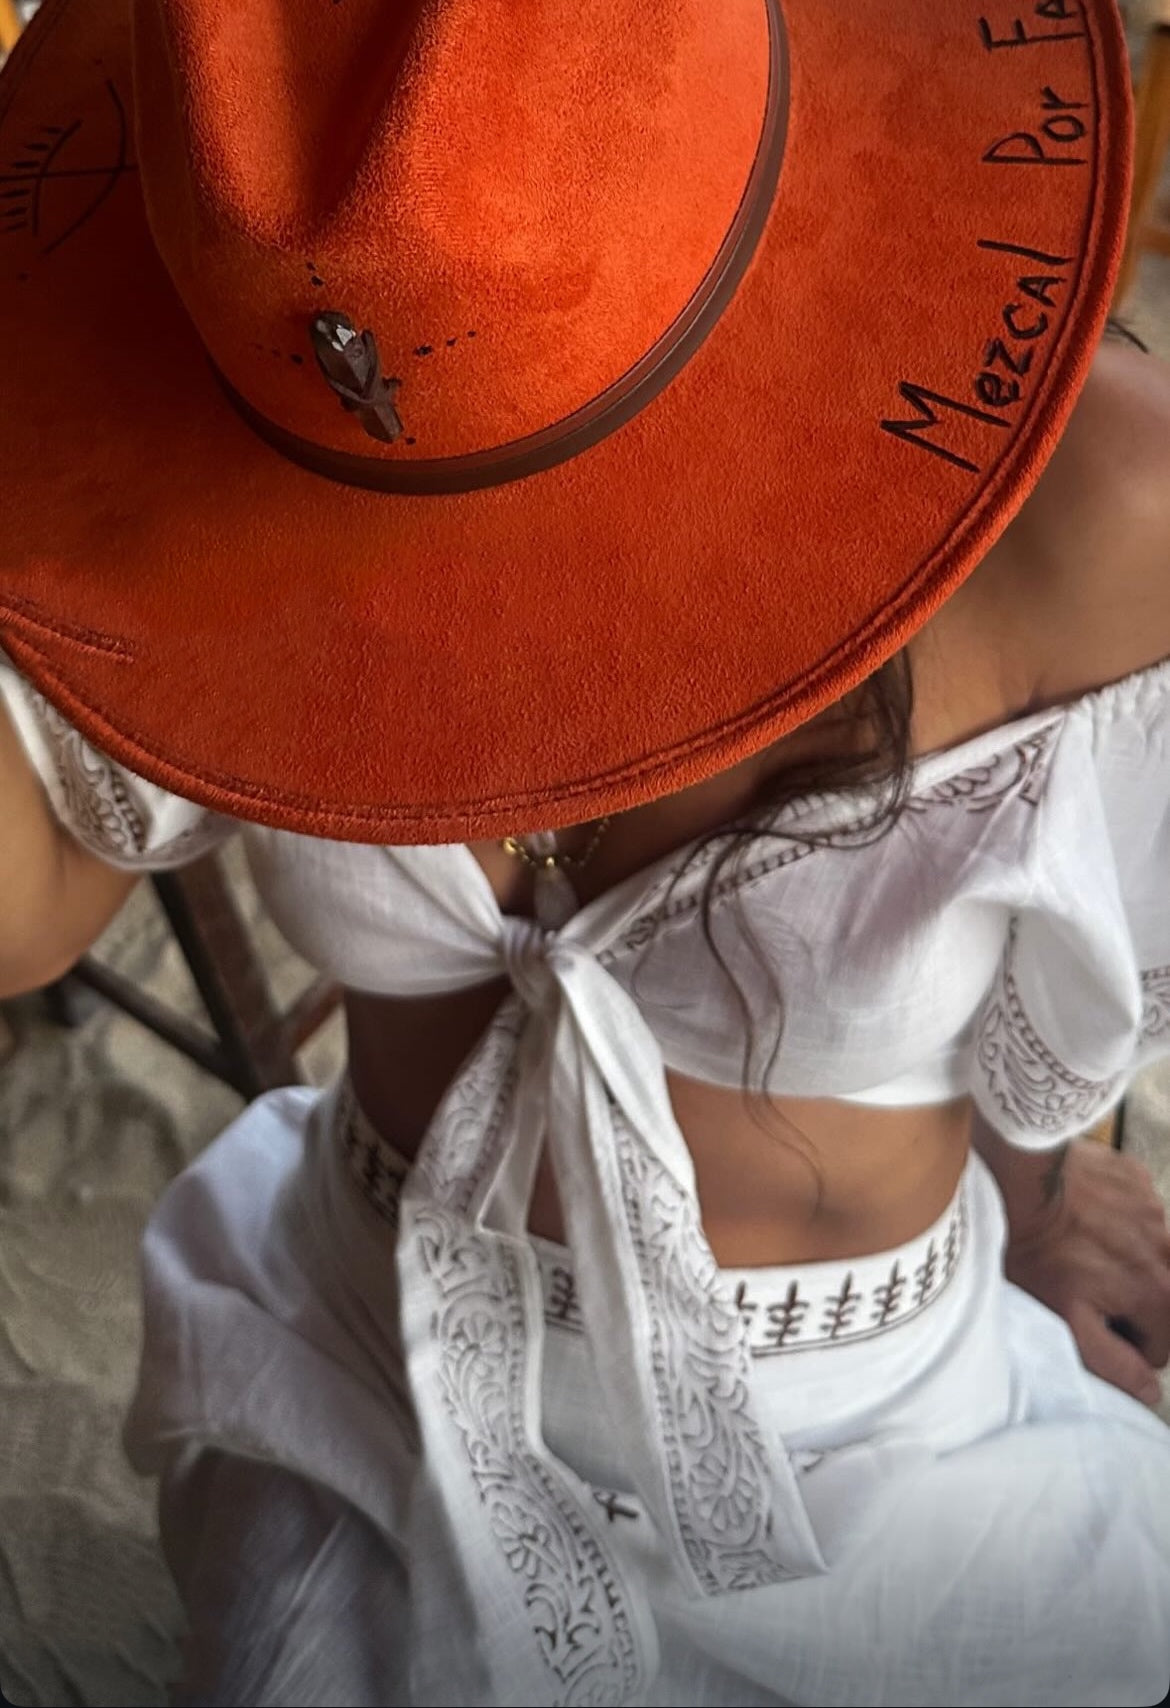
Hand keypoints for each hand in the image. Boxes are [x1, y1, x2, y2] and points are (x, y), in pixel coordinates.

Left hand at [1002, 1139, 1169, 1406]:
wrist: (1018, 1177)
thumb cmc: (1035, 1248)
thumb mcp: (1067, 1318)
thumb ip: (1114, 1361)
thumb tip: (1149, 1389)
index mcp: (1160, 1292)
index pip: (1159, 1346)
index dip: (1121, 1342)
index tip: (1091, 1323)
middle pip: (1159, 1299)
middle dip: (1129, 1300)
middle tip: (1085, 1287)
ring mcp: (1156, 1210)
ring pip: (1150, 1255)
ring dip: (1126, 1260)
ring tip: (1082, 1251)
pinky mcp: (1136, 1181)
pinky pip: (1137, 1214)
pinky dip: (1118, 1221)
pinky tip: (1083, 1218)